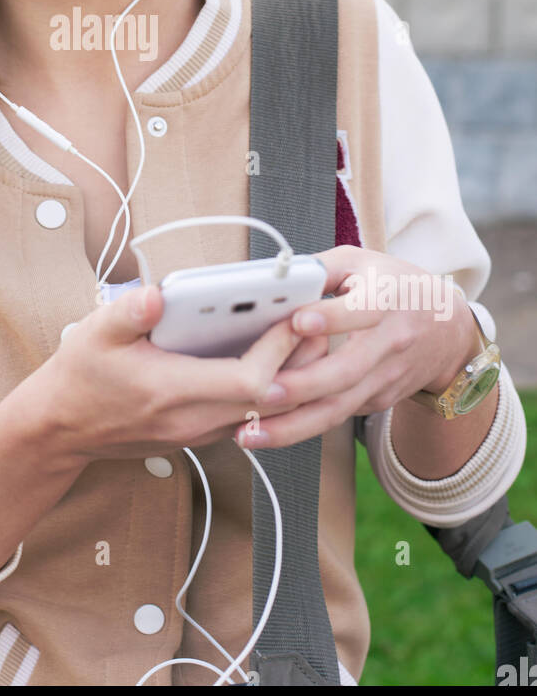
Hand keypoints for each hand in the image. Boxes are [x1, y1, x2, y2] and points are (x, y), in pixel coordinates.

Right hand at [40, 282, 319, 464]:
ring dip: (288, 376)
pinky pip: (249, 415)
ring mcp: (200, 432)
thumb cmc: (80, 376)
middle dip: (299, 361)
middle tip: (316, 322)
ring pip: (265, 411)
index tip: (292, 316)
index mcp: (173, 391)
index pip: (249, 381)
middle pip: (272, 400)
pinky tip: (268, 355)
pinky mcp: (200, 433)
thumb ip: (129, 312)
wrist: (62, 428)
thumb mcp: (94, 333)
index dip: (279, 351)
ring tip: (302, 333)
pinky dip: (267, 388)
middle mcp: (194, 419)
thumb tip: (158, 293)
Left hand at [234, 245, 478, 448]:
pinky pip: (336, 416)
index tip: (297, 322)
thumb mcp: (362, 262)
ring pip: (339, 407)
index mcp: (387, 299)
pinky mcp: (376, 401)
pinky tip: (264, 432)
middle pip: (346, 371)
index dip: (331, 317)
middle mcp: (389, 342)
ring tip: (249, 433)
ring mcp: (383, 378)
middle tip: (261, 391)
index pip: (362, 310)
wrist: (447, 331)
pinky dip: (300, 427)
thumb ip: (320, 268)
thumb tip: (277, 280)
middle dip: (302, 385)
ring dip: (292, 425)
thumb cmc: (395, 287)